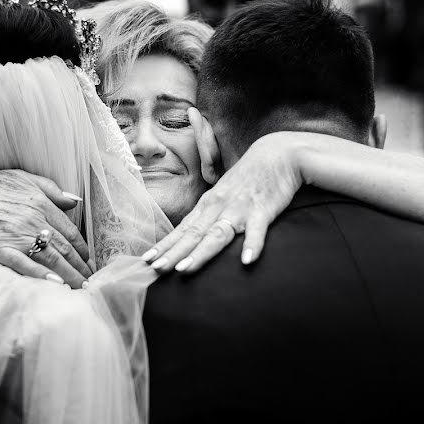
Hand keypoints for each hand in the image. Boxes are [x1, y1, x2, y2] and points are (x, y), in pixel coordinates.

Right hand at [0, 170, 90, 287]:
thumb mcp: (19, 178)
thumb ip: (49, 188)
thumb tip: (74, 200)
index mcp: (39, 202)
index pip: (70, 230)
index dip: (83, 249)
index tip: (90, 261)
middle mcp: (32, 219)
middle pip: (65, 247)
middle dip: (82, 267)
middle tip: (92, 281)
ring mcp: (16, 235)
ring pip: (51, 258)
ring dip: (70, 275)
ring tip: (82, 288)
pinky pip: (25, 265)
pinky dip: (43, 275)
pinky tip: (57, 285)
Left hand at [144, 116, 304, 273]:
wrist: (277, 154)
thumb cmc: (248, 178)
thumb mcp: (223, 195)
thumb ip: (210, 215)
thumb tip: (193, 236)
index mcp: (208, 205)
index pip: (182, 229)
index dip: (165, 245)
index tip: (146, 261)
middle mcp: (218, 207)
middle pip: (193, 234)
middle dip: (173, 253)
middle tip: (156, 269)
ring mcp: (240, 208)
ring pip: (217, 234)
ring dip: (201, 252)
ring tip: (186, 269)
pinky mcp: (263, 209)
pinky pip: (257, 230)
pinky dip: (252, 244)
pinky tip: (246, 261)